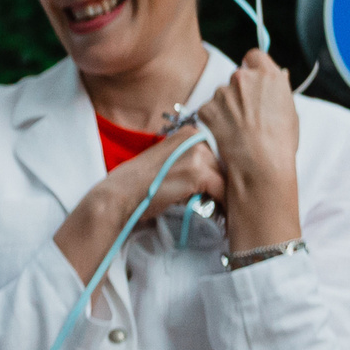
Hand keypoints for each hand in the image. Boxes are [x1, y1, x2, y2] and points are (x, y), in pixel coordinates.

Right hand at [56, 126, 224, 280]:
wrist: (121, 194)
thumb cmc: (141, 183)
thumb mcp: (169, 161)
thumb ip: (192, 161)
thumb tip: (219, 176)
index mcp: (189, 133)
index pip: (222, 153)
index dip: (224, 172)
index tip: (226, 189)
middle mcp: (195, 138)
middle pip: (227, 165)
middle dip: (228, 185)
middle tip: (225, 204)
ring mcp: (197, 154)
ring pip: (228, 179)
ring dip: (227, 197)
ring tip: (225, 213)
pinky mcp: (198, 173)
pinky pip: (223, 191)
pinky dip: (223, 206)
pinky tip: (220, 216)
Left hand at [196, 47, 300, 250]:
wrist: (260, 164)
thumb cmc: (281, 142)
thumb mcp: (290, 111)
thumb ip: (279, 90)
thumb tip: (278, 75)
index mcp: (268, 75)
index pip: (254, 56)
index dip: (253, 67)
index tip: (253, 79)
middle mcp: (243, 78)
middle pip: (237, 77)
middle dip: (240, 91)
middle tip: (247, 113)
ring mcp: (222, 92)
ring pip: (222, 94)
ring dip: (226, 107)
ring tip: (238, 129)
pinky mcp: (206, 108)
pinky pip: (209, 110)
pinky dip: (214, 120)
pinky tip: (225, 134)